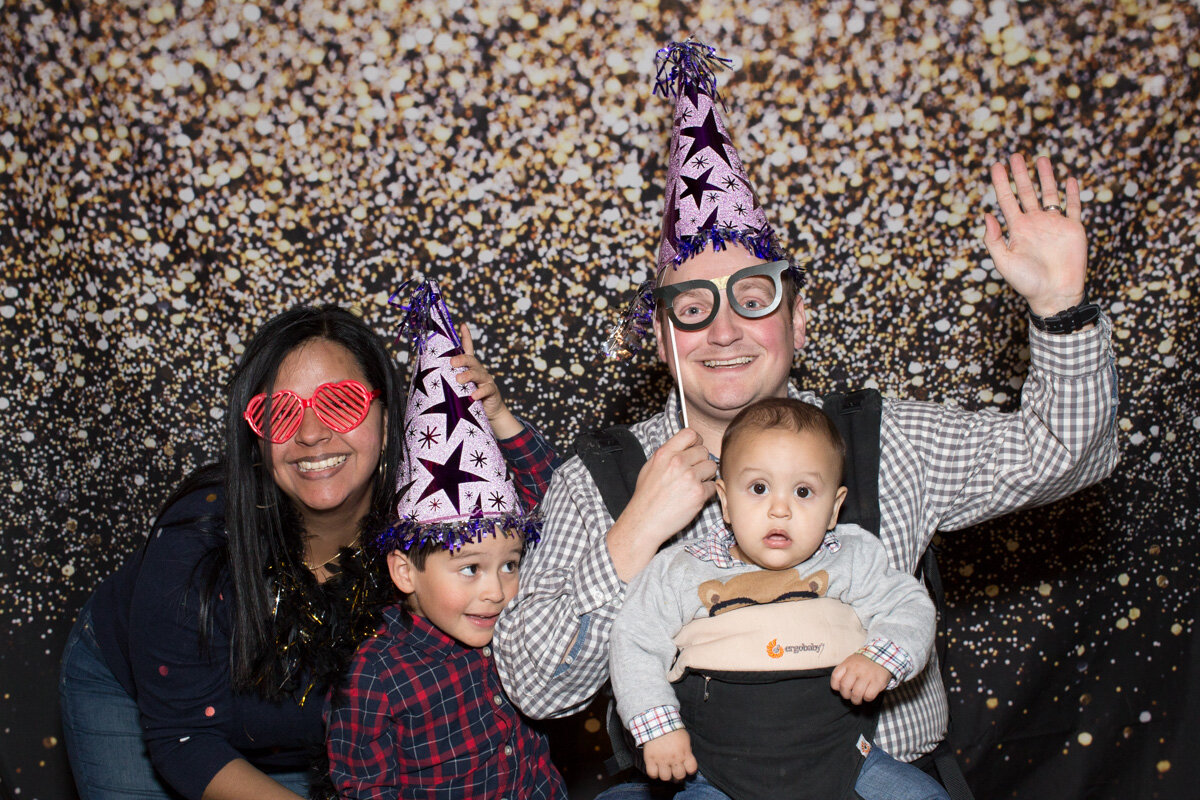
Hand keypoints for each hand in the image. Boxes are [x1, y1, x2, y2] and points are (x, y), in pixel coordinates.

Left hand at [449, 322, 522, 439]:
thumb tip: (425, 376)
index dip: (466, 337)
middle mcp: (478, 370)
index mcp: (469, 368)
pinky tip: (472, 396)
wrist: (490, 413)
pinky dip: (479, 392)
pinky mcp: (492, 391)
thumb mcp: (458, 387)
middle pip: (471, 359)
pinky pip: (486, 389)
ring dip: (467, 375)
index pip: (468, 349)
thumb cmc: (469, 399)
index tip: (462, 325)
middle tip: (451, 362)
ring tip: (459, 379)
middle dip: (461, 358)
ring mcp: (486, 380)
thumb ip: (448, 381)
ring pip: (477, 373)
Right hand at [607, 428, 716, 581]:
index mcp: (665, 453)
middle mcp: (677, 462)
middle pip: (704, 451)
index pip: (690, 434)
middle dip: (701, 462)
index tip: (695, 449)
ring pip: (712, 467)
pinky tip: (693, 497)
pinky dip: (706, 492)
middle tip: (692, 474)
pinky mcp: (698, 494)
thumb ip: (668, 454)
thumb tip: (686, 447)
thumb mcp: (650, 467)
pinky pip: (713, 486)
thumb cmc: (646, 497)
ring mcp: (689, 478)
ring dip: (706, 476)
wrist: (644, 522)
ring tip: (693, 485)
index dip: (696, 441)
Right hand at [642, 729, 697, 781]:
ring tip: (665, 770)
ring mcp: (661, 759)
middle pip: (679, 776)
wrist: (657, 721)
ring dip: (666, 775)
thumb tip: (686, 761)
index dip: (689, 770)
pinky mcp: (650, 759)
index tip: (686, 767)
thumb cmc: (673, 729)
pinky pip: (652, 774)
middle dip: (678, 774)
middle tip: (675, 770)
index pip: (692, 769)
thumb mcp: (685, 739)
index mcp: (684, 753)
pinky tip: (656, 768)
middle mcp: (674, 758)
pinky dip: (654, 774)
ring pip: (666, 777)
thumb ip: (686, 751)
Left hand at [830, 653, 890, 704]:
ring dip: (856, 700)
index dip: (836, 686)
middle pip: (845, 686)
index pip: (835, 677)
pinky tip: (867, 695)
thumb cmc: (863, 663)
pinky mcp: (877, 682)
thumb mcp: (851, 661)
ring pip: (856, 693)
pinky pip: (868, 695)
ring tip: (858, 699)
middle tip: (850, 696)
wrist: (881, 656)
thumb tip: (838, 687)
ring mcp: (867, 675)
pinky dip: (867, 699)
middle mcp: (856, 669)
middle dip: (846, 695)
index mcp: (847, 664)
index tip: (840, 688)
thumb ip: (844, 672)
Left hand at [983, 154, 1087, 316]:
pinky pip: (1073, 207)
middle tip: (1015, 155)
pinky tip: (1069, 179)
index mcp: (1017, 229)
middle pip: (1026, 192)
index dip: (1001, 182)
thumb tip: (987, 214)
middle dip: (1020, 174)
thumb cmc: (1027, 282)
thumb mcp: (1004, 262)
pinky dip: (1072, 193)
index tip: (996, 165)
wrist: (1054, 295)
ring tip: (1041, 159)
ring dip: (1046, 177)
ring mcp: (1054, 224)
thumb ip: (994, 239)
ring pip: (1049, 194)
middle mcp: (1035, 223)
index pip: (1007, 200)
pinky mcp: (1073, 229)